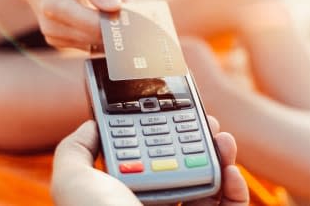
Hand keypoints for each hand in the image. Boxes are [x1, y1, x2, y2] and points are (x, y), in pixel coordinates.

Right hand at [15, 0, 120, 49]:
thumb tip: (116, 6)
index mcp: (56, 6)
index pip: (97, 26)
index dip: (118, 19)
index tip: (131, 7)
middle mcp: (53, 27)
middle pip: (98, 38)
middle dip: (116, 23)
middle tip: (128, 4)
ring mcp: (55, 37)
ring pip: (96, 42)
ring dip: (109, 26)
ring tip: (110, 3)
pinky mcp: (60, 42)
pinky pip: (89, 41)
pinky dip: (100, 28)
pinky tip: (99, 10)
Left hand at [51, 118, 248, 205]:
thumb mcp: (73, 183)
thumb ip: (75, 150)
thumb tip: (93, 124)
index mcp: (123, 199)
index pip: (147, 160)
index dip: (162, 133)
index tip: (172, 113)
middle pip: (184, 169)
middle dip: (198, 140)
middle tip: (207, 120)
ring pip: (211, 187)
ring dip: (221, 157)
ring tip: (223, 138)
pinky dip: (236, 189)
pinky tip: (230, 172)